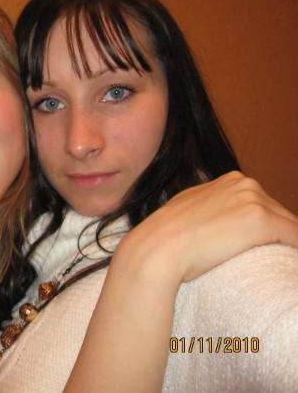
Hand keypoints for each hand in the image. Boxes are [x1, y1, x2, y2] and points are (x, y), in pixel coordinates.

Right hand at [118, 171, 297, 282]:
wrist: (158, 247)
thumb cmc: (166, 235)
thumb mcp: (189, 206)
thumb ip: (210, 205)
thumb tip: (218, 220)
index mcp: (230, 180)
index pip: (261, 203)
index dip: (262, 226)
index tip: (261, 244)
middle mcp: (244, 184)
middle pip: (278, 212)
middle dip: (276, 234)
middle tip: (272, 255)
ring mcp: (253, 201)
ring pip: (289, 225)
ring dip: (286, 243)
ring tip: (281, 260)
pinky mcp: (261, 221)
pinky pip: (295, 236)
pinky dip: (295, 249)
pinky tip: (289, 262)